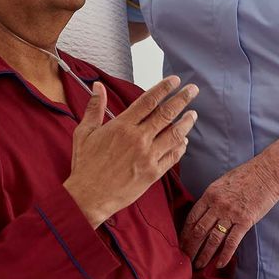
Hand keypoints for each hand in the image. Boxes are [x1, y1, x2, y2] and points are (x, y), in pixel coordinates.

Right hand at [64, 76, 197, 227]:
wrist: (88, 197)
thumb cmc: (85, 165)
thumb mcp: (85, 133)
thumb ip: (94, 107)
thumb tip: (98, 86)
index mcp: (122, 126)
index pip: (148, 101)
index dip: (164, 88)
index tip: (175, 80)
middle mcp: (138, 139)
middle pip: (166, 113)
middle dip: (182, 99)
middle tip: (193, 90)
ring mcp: (148, 156)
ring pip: (174, 134)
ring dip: (186, 122)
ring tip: (193, 114)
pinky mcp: (153, 173)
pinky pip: (173, 156)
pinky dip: (181, 146)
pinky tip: (184, 140)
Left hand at [180, 157, 278, 269]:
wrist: (268, 171)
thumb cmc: (247, 174)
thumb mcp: (223, 182)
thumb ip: (212, 197)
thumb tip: (204, 213)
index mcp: (210, 194)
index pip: (192, 218)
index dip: (184, 233)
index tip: (181, 243)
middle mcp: (218, 205)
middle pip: (199, 230)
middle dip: (190, 247)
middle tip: (185, 259)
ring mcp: (231, 213)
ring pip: (213, 238)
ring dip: (204, 254)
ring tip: (198, 265)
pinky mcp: (245, 220)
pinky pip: (232, 242)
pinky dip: (225, 255)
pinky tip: (219, 264)